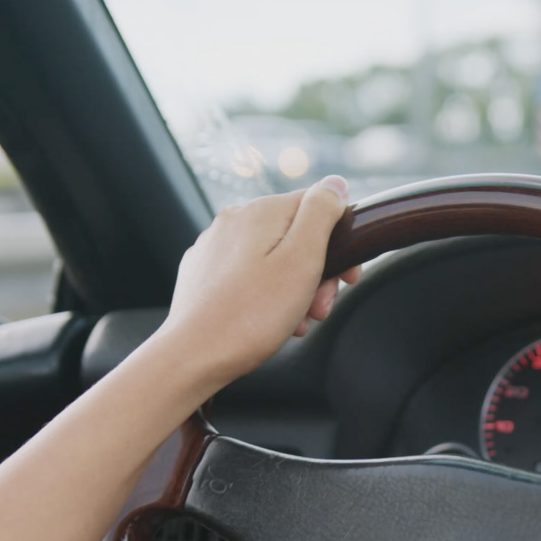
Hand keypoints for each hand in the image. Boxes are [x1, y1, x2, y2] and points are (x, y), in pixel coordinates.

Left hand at [158, 176, 361, 387]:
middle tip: (320, 309)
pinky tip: (269, 323)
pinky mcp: (203, 274)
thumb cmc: (251, 315)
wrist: (192, 356)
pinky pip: (248, 277)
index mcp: (261, 211)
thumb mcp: (302, 259)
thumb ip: (321, 213)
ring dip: (294, 289)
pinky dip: (266, 296)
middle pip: (295, 235)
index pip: (318, 206)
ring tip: (295, 322)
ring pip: (273, 259)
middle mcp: (233, 221)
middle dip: (317, 272)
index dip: (341, 242)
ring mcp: (214, 247)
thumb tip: (335, 183)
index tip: (348, 278)